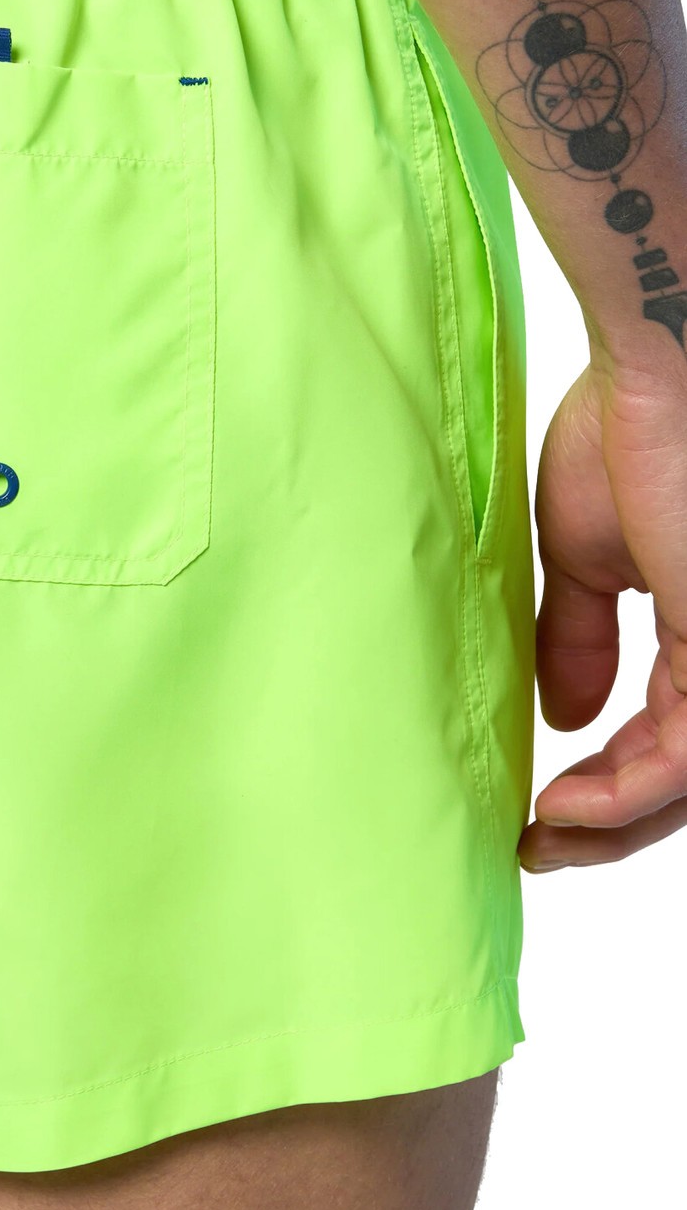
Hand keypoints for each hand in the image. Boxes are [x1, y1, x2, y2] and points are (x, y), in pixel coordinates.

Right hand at [519, 358, 686, 872]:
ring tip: (541, 838)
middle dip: (609, 820)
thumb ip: (578, 637)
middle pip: (678, 772)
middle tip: (538, 844)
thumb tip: (560, 716)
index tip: (537, 802)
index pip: (663, 731)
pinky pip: (684, 760)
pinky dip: (622, 797)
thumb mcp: (584, 554)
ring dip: (610, 823)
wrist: (660, 366)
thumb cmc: (626, 426)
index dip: (605, 778)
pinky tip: (563, 810)